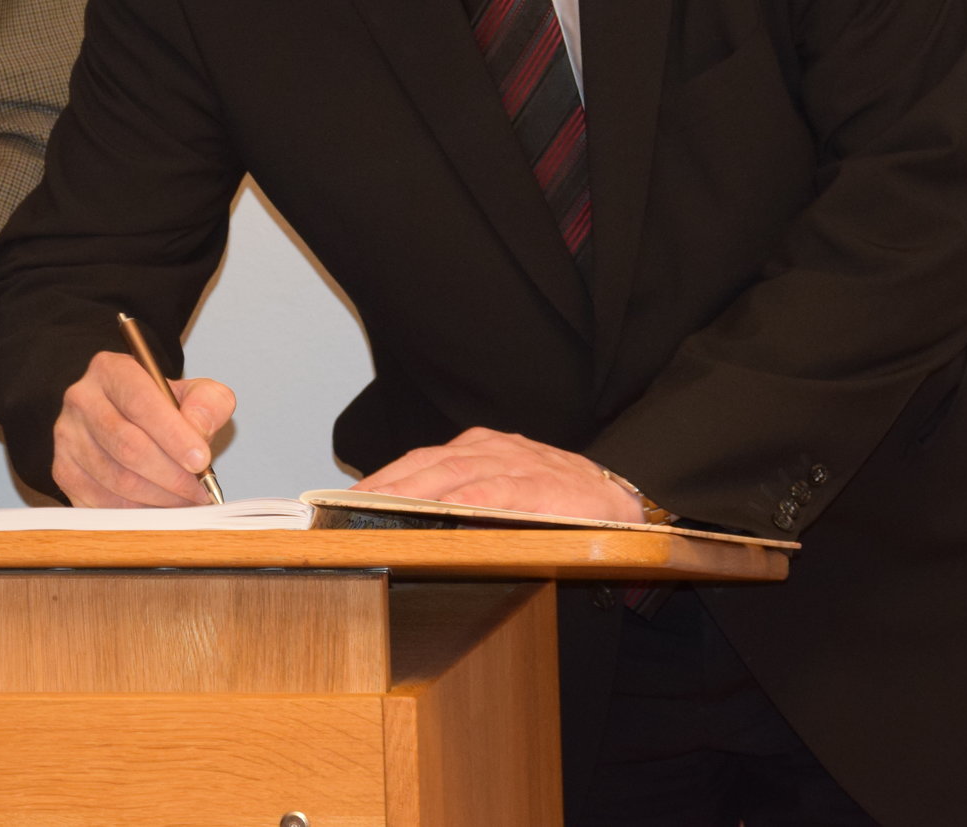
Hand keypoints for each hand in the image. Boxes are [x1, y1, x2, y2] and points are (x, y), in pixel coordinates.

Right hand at [52, 348, 235, 506]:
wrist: (127, 419)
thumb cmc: (161, 407)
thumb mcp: (193, 392)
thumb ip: (207, 402)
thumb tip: (198, 429)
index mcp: (111, 370)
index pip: (140, 401)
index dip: (173, 434)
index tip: (201, 460)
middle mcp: (82, 399)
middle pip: (127, 445)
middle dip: (171, 474)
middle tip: (199, 488)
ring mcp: (68, 437)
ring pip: (116, 479)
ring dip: (159, 496)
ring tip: (185, 499)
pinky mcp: (64, 470)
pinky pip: (103, 502)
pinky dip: (138, 511)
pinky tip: (160, 506)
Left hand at [352, 427, 640, 521]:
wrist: (620, 499)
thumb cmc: (557, 497)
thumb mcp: (505, 487)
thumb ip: (464, 494)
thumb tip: (408, 519)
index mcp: (479, 447)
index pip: (419, 460)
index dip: (382, 478)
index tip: (345, 499)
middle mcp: (492, 448)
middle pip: (426, 465)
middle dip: (384, 487)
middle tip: (348, 508)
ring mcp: (515, 464)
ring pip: (453, 474)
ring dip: (411, 492)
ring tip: (378, 510)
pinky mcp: (539, 484)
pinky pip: (496, 491)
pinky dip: (466, 501)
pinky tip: (442, 511)